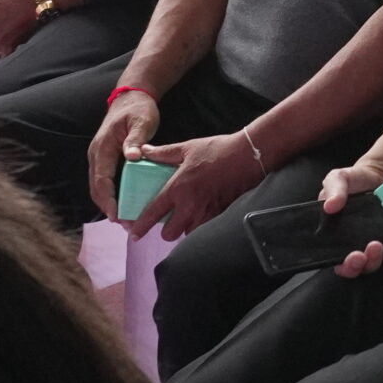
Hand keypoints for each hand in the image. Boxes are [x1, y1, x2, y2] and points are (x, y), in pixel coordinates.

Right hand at [88, 86, 163, 217]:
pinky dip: (111, 196)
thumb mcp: (141, 122)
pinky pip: (104, 182)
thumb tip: (132, 157)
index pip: (102, 179)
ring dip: (108, 204)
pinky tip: (125, 205)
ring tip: (125, 220)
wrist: (131, 98)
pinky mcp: (105, 160)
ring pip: (98, 187)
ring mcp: (99, 158)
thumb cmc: (138, 109)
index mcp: (103, 147)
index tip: (116, 215)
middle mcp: (96, 155)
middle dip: (108, 207)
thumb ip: (136, 139)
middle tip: (125, 224)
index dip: (108, 200)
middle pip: (96, 188)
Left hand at [127, 131, 265, 239]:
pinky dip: (201, 225)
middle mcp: (190, 204)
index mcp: (178, 188)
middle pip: (170, 234)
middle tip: (170, 222)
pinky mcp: (221, 214)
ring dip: (186, 228)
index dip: (141, 226)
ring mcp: (206, 212)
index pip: (153, 213)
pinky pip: (206, 228)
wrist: (248, 155)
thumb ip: (163, 153)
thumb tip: (144, 150)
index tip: (133, 234)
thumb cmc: (217, 150)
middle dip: (167, 231)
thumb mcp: (187, 148)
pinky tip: (203, 214)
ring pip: (189, 233)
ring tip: (188, 217)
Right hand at [323, 163, 382, 277]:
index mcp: (338, 236)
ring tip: (377, 246)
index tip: (350, 257)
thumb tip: (328, 206)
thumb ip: (332, 191)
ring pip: (375, 263)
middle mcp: (356, 244)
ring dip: (376, 260)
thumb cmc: (354, 180)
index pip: (338, 261)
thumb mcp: (338, 179)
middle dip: (359, 266)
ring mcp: (375, 244)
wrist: (380, 174)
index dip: (344, 266)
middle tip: (362, 254)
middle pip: (358, 267)